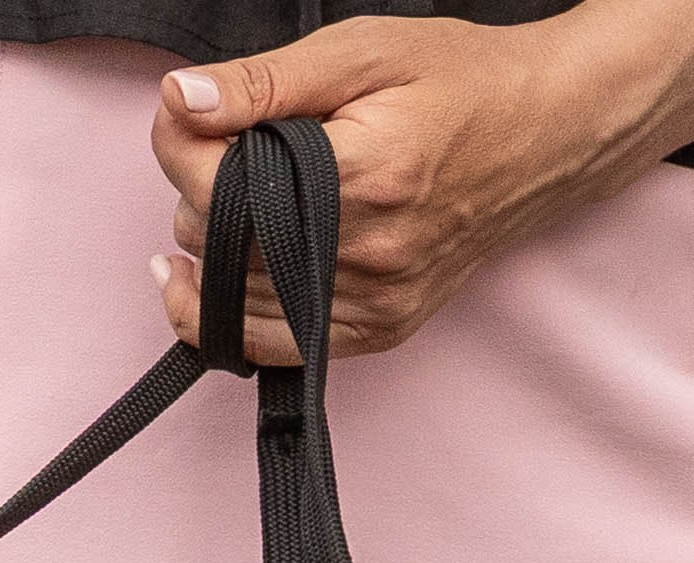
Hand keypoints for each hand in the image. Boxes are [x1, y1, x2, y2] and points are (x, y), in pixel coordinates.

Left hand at [150, 0, 693, 360]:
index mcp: (359, 179)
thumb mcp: (362, 52)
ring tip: (234, 206)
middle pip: (219, 247)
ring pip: (233, 303)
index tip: (183, 118)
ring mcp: (373, 304)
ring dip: (214, 256)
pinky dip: (233, 316)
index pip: (215, 187)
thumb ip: (264, 83)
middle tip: (231, 154)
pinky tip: (221, 276)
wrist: (544, 133)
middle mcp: (366, 255)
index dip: (180, 146)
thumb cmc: (458, 80)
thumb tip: (179, 100)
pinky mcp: (377, 331)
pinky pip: (270, 349)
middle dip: (200, 197)